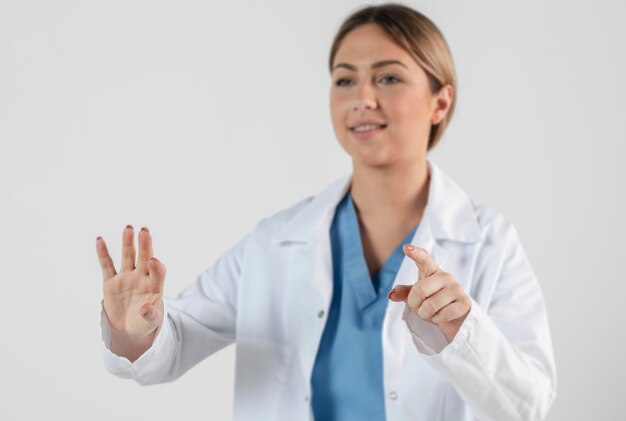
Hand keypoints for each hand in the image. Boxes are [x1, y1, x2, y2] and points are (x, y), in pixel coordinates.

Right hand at [96, 225, 165, 344]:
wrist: (129, 329)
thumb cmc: (144, 323)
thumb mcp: (151, 322)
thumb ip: (151, 315)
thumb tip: (146, 308)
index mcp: (154, 286)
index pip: (158, 271)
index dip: (156, 266)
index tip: (153, 261)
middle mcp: (141, 277)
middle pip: (145, 257)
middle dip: (145, 245)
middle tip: (144, 231)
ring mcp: (126, 278)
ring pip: (128, 256)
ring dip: (128, 243)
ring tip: (128, 228)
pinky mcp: (111, 282)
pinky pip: (106, 265)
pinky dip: (103, 253)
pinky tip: (100, 240)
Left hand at [388, 244, 470, 342]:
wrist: (454, 319)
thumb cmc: (432, 303)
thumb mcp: (416, 297)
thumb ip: (404, 293)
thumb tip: (391, 294)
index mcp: (432, 271)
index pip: (423, 259)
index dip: (415, 253)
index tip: (406, 248)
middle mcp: (445, 276)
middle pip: (419, 290)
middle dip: (414, 304)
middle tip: (419, 308)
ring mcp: (457, 289)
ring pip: (430, 306)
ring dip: (425, 315)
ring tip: (431, 313)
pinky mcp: (464, 303)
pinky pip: (441, 315)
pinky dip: (437, 320)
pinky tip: (442, 317)